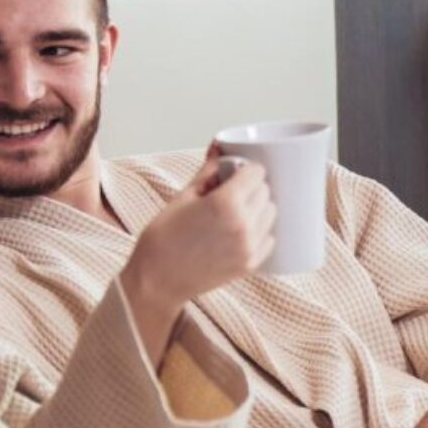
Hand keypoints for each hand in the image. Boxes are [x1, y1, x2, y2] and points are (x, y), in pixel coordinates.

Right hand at [120, 149, 275, 363]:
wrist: (157, 279)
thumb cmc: (163, 237)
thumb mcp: (183, 196)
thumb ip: (208, 171)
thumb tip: (220, 147)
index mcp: (225, 203)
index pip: (256, 172)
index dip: (244, 169)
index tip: (234, 173)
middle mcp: (243, 224)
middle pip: (265, 191)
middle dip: (250, 187)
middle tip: (229, 193)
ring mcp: (249, 246)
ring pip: (270, 213)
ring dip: (257, 208)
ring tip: (232, 214)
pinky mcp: (250, 264)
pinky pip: (268, 238)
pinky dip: (258, 231)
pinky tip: (237, 232)